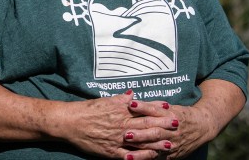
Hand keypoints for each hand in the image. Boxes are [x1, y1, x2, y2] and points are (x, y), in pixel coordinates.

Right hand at [59, 92, 177, 159]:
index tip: (170, 108)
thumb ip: (121, 98)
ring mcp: (117, 139)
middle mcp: (121, 124)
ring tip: (170, 144)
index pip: (143, 109)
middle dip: (162, 125)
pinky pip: (129, 155)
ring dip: (156, 143)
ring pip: (141, 142)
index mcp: (120, 110)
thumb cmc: (87, 110)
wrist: (71, 122)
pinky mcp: (111, 151)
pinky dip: (141, 156)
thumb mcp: (105, 100)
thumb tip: (133, 94)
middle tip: (177, 125)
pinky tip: (151, 157)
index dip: (158, 109)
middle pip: (146, 125)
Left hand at [125, 79, 245, 158]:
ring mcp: (173, 144)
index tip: (131, 105)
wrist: (202, 127)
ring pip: (156, 148)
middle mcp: (173, 131)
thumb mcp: (170, 107)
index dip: (143, 108)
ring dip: (142, 151)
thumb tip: (132, 99)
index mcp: (171, 116)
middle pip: (155, 132)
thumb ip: (152, 106)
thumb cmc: (181, 114)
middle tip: (126, 134)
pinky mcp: (172, 155)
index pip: (155, 111)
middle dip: (141, 134)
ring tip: (128, 154)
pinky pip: (158, 158)